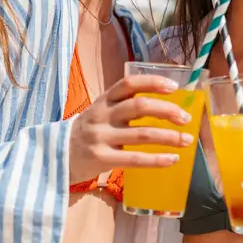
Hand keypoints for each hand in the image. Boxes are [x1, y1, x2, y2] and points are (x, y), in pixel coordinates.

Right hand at [69, 74, 193, 182]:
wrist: (56, 155)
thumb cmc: (88, 131)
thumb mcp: (101, 111)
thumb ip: (124, 106)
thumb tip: (165, 105)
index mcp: (104, 100)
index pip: (129, 84)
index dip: (153, 82)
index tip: (174, 87)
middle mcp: (102, 115)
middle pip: (139, 107)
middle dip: (167, 110)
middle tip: (185, 118)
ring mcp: (101, 137)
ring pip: (142, 134)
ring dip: (169, 137)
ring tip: (186, 140)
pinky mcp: (101, 159)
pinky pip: (135, 160)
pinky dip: (157, 159)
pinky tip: (172, 159)